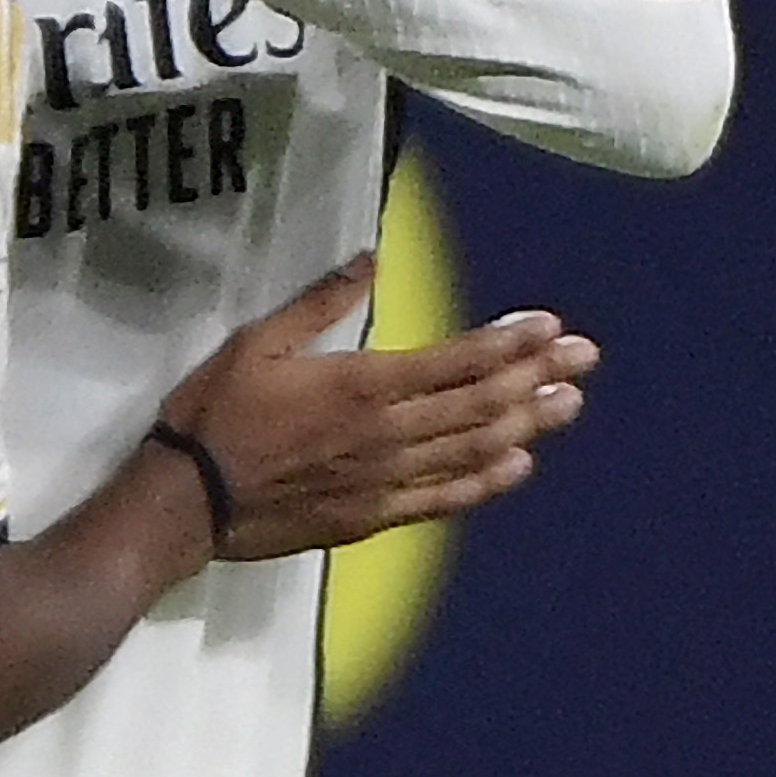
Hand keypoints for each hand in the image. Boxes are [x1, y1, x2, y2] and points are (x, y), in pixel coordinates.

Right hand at [158, 255, 600, 561]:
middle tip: (587, 358)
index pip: (456, 359)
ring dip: (528, 424)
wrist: (188, 501)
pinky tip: (521, 465)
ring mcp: (387, 479)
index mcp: (364, 382)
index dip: (508, 342)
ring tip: (571, 405)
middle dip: (538, 376)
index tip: (551, 325)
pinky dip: (487, 482)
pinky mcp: (376, 516)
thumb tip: (369, 259)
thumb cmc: (217, 411)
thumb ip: (319, 302)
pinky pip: (444, 498)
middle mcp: (389, 432)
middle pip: (480, 401)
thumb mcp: (257, 340)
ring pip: (473, 448)